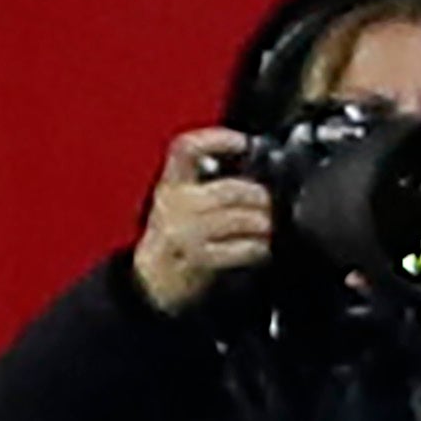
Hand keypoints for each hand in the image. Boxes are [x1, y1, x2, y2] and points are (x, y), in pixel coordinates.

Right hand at [129, 128, 271, 314]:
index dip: (216, 139)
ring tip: (268, 226)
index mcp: (171, 183)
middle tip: (268, 203)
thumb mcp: (182, 203)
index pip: (186, 149)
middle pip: (227, 189)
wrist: (152, 281)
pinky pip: (236, 249)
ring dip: (261, 222)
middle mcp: (174, 204)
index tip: (243, 141)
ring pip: (235, 218)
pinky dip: (255, 248)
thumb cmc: (176, 236)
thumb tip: (256, 170)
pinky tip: (261, 248)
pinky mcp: (195, 259)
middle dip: (257, 196)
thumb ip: (209, 184)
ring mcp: (183, 232)